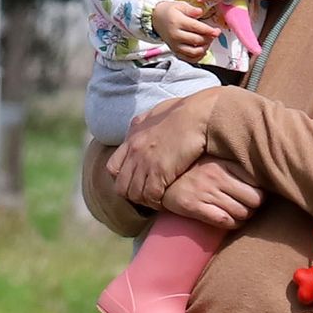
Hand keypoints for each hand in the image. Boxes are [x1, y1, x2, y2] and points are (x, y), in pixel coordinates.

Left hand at [109, 89, 220, 207]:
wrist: (200, 115)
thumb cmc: (186, 111)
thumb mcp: (157, 112)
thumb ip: (146, 121)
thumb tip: (144, 123)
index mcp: (133, 138)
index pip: (113, 167)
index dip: (122, 178)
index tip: (136, 181)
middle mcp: (135, 151)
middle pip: (121, 186)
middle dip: (132, 194)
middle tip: (147, 195)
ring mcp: (145, 162)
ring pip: (134, 194)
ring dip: (145, 200)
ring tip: (158, 200)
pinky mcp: (160, 172)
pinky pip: (151, 196)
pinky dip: (157, 202)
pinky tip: (166, 200)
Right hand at [152, 0, 219, 62]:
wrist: (156, 19)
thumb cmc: (170, 11)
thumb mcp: (180, 5)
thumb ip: (191, 9)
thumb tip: (200, 12)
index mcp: (177, 22)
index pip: (196, 28)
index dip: (209, 30)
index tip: (217, 31)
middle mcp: (175, 35)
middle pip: (197, 40)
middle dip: (208, 38)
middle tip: (213, 34)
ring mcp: (175, 45)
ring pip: (194, 52)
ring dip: (204, 48)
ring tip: (208, 41)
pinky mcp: (175, 51)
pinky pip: (188, 59)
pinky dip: (198, 57)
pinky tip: (202, 50)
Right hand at [161, 158, 262, 229]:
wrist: (162, 179)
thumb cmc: (195, 172)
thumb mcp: (215, 162)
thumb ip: (236, 168)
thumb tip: (263, 179)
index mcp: (224, 163)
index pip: (257, 183)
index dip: (259, 193)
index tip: (254, 195)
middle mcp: (217, 176)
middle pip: (255, 200)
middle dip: (254, 207)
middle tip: (248, 207)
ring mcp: (205, 192)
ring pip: (242, 213)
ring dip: (243, 218)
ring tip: (238, 214)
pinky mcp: (194, 207)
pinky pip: (225, 221)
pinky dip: (232, 224)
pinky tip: (229, 221)